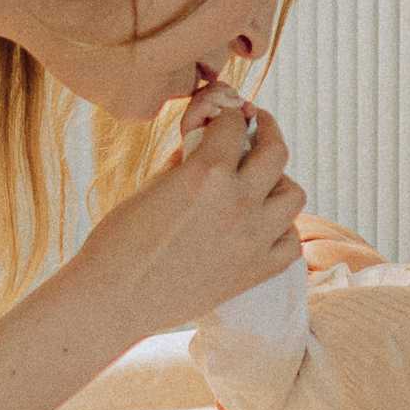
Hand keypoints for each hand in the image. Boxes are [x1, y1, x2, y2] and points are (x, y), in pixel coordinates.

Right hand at [72, 76, 301, 336]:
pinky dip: (282, 229)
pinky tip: (262, 226)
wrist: (116, 298)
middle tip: (255, 127)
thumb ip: (188, 159)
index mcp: (206, 173)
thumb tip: (208, 140)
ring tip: (260, 183)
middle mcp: (238, 202)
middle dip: (265, 131)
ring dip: (278, 182)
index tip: (225, 112)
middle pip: (276, 151)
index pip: (233, 123)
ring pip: (293, 194)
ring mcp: (253, 239)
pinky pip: (291, 242)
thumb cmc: (120, 239)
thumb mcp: (153, 184)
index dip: (227, 111)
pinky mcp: (256, 272)